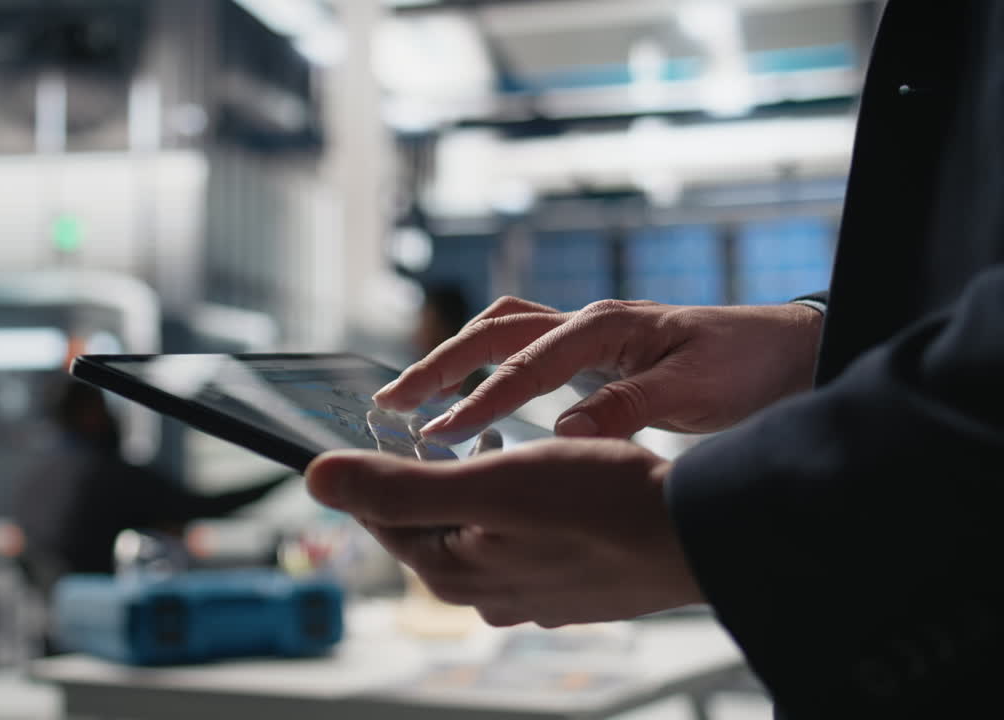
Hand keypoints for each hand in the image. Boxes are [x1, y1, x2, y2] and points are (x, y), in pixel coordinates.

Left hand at [306, 439, 702, 626]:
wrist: (698, 534)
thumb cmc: (597, 503)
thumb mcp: (487, 483)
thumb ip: (397, 485)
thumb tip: (316, 479)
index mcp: (455, 573)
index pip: (383, 518)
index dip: (375, 470)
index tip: (376, 430)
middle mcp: (487, 596)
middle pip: (430, 528)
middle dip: (430, 480)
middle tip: (444, 435)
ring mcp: (531, 596)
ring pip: (478, 533)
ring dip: (477, 491)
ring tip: (497, 449)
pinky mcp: (570, 589)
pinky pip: (521, 544)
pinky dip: (519, 511)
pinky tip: (544, 486)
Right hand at [374, 297, 823, 441]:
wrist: (785, 351)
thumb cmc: (745, 368)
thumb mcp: (692, 393)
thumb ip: (627, 408)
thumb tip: (563, 433)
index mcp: (605, 328)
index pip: (526, 367)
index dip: (479, 400)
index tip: (439, 434)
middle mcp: (587, 322)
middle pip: (494, 332)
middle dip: (440, 365)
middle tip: (392, 402)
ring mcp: (588, 332)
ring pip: (503, 330)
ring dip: (455, 357)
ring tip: (413, 394)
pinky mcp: (593, 350)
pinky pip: (524, 347)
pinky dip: (487, 363)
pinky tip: (469, 392)